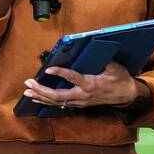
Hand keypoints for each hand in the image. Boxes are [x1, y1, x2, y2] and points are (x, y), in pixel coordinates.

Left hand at [23, 60, 138, 109]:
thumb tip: (94, 48)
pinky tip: (37, 98)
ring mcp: (80, 102)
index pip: (73, 78)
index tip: (48, 69)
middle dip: (41, 90)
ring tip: (27, 92)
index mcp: (91, 84)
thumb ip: (104, 59)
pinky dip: (46, 101)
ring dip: (40, 96)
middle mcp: (83, 95)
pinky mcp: (79, 104)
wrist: (126, 96)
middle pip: (57, 96)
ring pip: (56, 102)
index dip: (60, 73)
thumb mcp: (115, 67)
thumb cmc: (120, 80)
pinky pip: (59, 104)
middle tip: (29, 83)